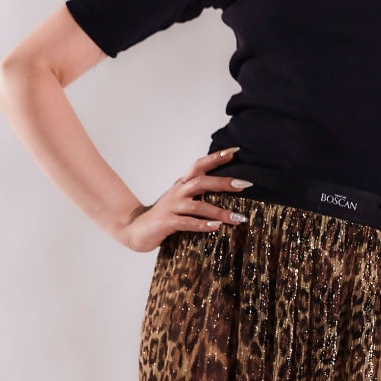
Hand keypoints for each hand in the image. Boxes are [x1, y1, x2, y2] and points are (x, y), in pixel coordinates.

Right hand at [119, 146, 252, 252]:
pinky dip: (202, 225)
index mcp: (182, 184)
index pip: (199, 165)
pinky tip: (216, 227)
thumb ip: (199, 194)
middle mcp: (177, 192)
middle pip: (201, 181)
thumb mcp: (182, 201)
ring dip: (219, 211)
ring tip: (238, 218)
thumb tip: (226, 189)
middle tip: (244, 184)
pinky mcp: (167, 223)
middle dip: (223, 182)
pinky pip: (187, 223)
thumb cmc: (165, 216)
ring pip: (198, 205)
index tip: (234, 150)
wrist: (136, 229)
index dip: (216, 157)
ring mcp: (172, 207)